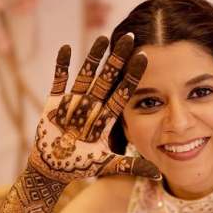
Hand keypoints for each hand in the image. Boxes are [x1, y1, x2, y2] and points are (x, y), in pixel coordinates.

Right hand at [29, 34, 160, 182]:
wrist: (53, 169)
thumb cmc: (80, 167)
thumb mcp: (108, 165)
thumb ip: (131, 166)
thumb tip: (159, 175)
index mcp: (105, 118)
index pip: (123, 92)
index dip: (133, 75)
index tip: (145, 56)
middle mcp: (91, 106)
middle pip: (107, 78)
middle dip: (117, 59)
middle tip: (128, 37)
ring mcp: (73, 102)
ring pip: (86, 75)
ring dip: (93, 57)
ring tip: (103, 37)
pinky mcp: (53, 103)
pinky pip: (58, 80)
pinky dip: (61, 66)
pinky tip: (66, 47)